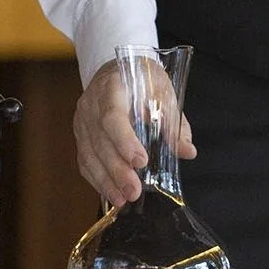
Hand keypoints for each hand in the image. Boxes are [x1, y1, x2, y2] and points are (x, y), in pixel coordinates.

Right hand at [73, 57, 196, 205]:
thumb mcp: (162, 90)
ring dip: (105, 180)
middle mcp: (91, 104)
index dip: (124, 141)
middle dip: (117, 170)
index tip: (140, 161)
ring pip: (89, 154)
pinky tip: (111, 194)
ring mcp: (82, 121)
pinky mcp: (80, 135)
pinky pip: (84, 160)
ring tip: (123, 199)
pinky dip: (96, 179)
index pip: (112, 117)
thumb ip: (174, 121)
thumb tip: (188, 151)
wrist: (115, 69)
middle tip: (134, 191)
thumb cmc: (141, 78)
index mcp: (112, 87)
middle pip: (99, 141)